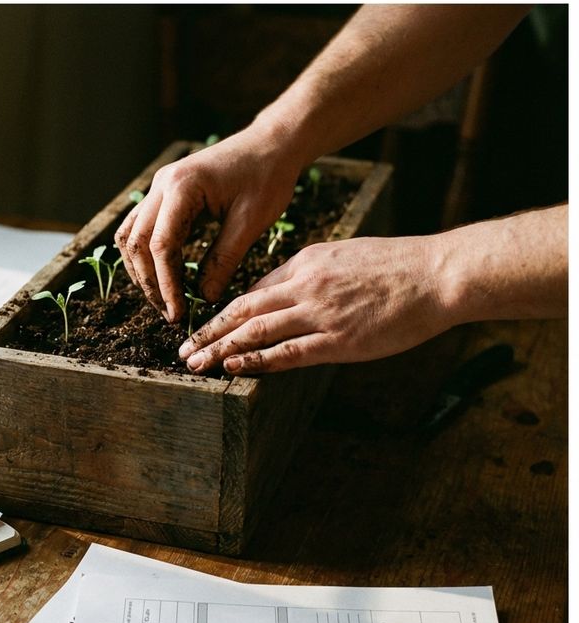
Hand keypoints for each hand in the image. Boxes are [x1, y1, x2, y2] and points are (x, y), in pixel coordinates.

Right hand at [114, 129, 300, 323]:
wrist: (272, 144)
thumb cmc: (267, 176)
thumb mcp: (251, 222)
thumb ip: (224, 260)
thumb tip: (203, 297)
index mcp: (182, 186)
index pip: (161, 245)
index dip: (166, 284)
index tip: (178, 312)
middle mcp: (161, 184)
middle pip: (137, 243)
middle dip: (149, 283)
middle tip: (170, 313)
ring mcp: (159, 188)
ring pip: (131, 236)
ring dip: (141, 271)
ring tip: (163, 299)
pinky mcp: (164, 194)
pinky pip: (140, 228)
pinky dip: (145, 255)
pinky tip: (161, 276)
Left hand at [178, 235, 454, 373]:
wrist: (438, 273)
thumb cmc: (399, 266)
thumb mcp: (345, 255)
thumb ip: (313, 273)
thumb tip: (288, 292)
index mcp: (306, 262)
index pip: (253, 290)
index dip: (224, 310)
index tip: (205, 325)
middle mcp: (304, 285)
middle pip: (242, 309)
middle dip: (208, 330)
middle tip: (183, 347)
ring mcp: (319, 313)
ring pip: (254, 330)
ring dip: (219, 347)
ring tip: (194, 362)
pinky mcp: (337, 339)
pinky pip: (286, 352)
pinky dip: (255, 359)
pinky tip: (232, 367)